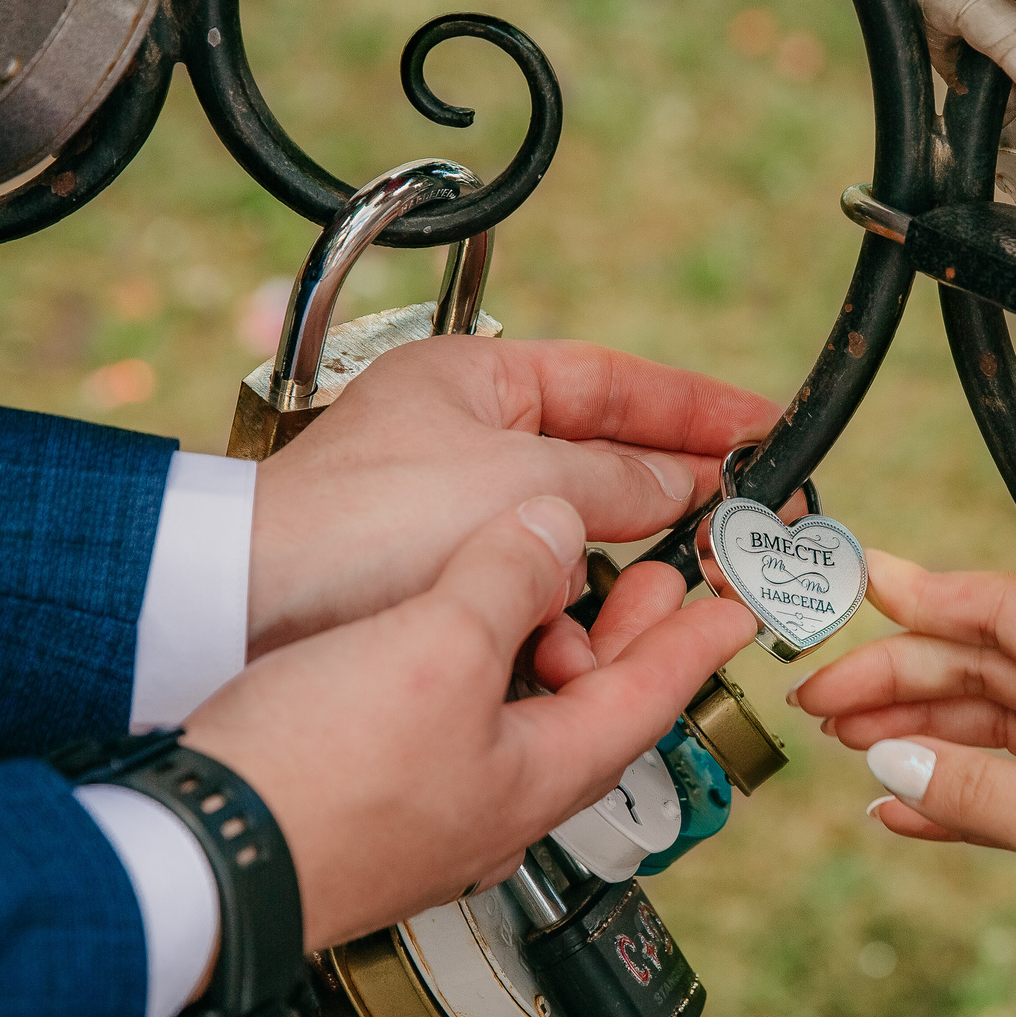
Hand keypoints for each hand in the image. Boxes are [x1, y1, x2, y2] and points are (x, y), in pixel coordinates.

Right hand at [187, 496, 756, 950]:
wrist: (198, 862)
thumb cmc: (319, 779)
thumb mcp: (436, 647)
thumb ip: (505, 578)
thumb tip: (549, 527)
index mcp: (540, 779)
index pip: (649, 700)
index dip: (696, 643)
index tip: (738, 609)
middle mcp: (496, 811)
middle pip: (591, 715)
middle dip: (624, 640)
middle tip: (651, 576)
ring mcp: (433, 818)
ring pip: (521, 726)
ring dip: (544, 655)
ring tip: (543, 595)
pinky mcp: (371, 812)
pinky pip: (456, 736)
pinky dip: (475, 680)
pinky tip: (443, 647)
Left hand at [248, 337, 777, 656]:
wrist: (251, 610)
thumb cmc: (357, 522)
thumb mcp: (517, 481)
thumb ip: (617, 478)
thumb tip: (688, 481)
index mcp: (473, 378)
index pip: (612, 380)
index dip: (695, 406)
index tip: (764, 429)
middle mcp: (460, 438)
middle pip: (597, 463)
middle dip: (664, 499)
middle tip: (739, 519)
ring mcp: (445, 512)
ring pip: (567, 540)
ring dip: (607, 572)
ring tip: (664, 587)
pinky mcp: (434, 584)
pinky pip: (527, 592)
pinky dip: (559, 615)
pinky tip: (581, 638)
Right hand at [788, 553, 1015, 1016]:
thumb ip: (980, 795)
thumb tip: (889, 766)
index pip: (1006, 612)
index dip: (927, 595)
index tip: (857, 585)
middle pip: (990, 671)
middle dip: (904, 680)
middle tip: (820, 703)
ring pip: (997, 734)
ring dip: (923, 739)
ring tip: (846, 749)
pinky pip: (1015, 796)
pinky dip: (955, 801)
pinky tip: (898, 812)